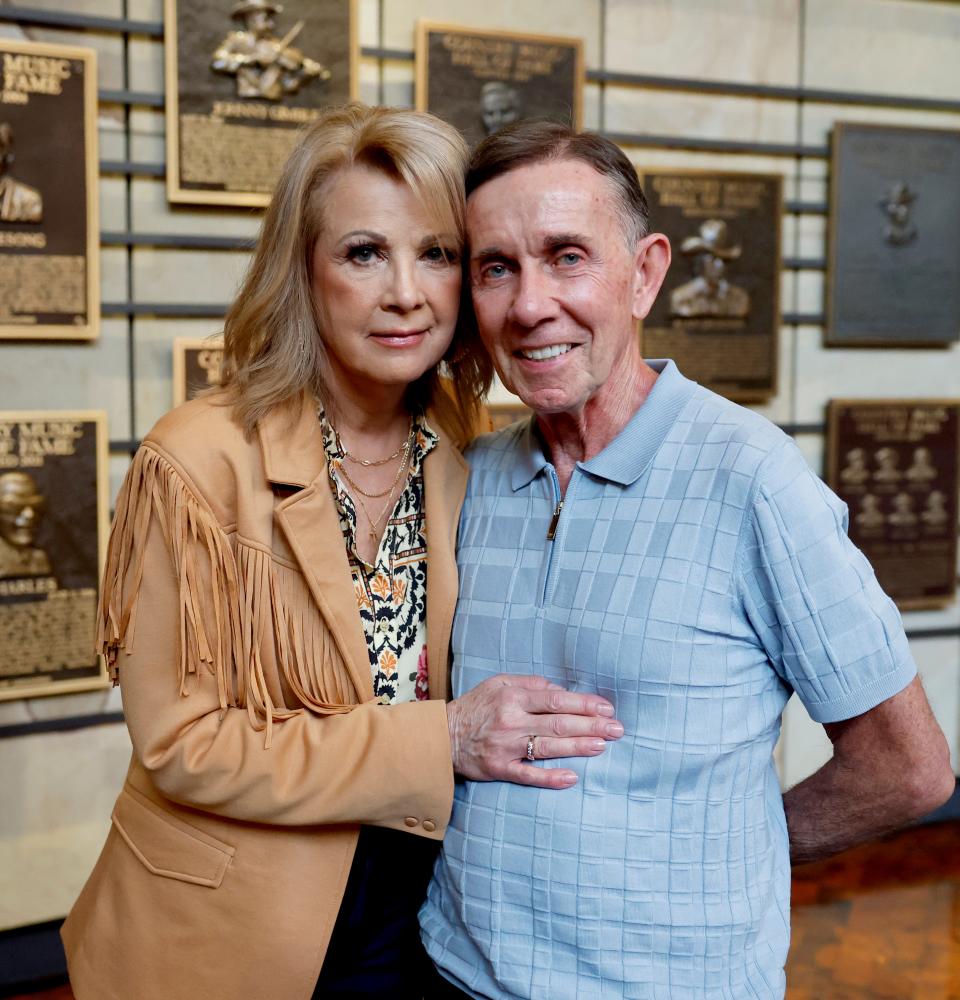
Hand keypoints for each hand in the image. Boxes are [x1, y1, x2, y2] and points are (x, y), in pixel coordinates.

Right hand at [447, 674, 623, 788]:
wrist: (442, 735)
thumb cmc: (476, 706)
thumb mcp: (499, 683)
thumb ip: (530, 683)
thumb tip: (560, 690)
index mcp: (513, 697)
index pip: (556, 700)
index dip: (584, 704)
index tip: (607, 708)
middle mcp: (511, 720)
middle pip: (558, 723)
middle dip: (591, 725)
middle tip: (617, 729)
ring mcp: (506, 746)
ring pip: (548, 747)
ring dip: (577, 746)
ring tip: (602, 746)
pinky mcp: (498, 769)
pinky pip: (528, 775)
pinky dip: (550, 778)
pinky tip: (571, 778)